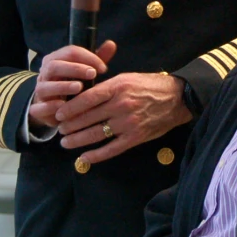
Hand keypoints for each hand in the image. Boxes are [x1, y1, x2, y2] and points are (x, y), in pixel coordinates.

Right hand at [29, 40, 116, 129]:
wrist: (53, 106)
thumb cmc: (73, 83)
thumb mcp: (86, 70)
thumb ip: (97, 58)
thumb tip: (111, 44)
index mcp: (56, 59)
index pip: (70, 51)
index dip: (88, 57)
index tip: (103, 68)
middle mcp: (45, 73)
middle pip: (55, 65)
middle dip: (74, 68)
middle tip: (92, 74)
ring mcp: (39, 91)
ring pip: (45, 86)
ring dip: (62, 86)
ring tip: (79, 88)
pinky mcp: (37, 109)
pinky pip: (38, 108)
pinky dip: (49, 106)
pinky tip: (62, 106)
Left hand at [55, 72, 191, 163]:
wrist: (177, 98)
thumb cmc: (150, 85)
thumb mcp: (127, 78)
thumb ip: (107, 88)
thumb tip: (83, 96)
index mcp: (118, 86)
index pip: (87, 98)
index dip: (70, 108)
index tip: (59, 114)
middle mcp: (121, 105)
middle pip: (88, 118)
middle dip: (70, 125)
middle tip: (59, 130)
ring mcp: (128, 123)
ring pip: (96, 134)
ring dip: (78, 140)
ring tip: (66, 142)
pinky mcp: (135, 137)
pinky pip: (111, 149)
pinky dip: (96, 155)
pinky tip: (84, 158)